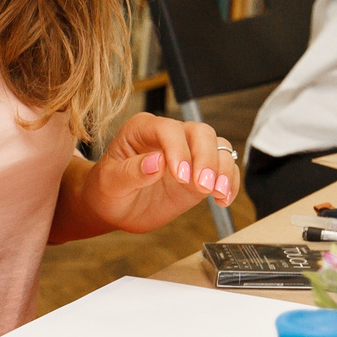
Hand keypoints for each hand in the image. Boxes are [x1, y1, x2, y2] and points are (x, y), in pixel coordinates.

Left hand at [53, 114, 234, 241]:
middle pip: (201, 133)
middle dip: (206, 158)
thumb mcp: (110, 182)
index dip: (178, 149)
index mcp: (143, 129)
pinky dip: (229, 182)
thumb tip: (157, 162)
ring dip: (222, 169)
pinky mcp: (199, 173)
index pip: (168, 129)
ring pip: (218, 147)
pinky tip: (223, 199)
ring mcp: (188, 153)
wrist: (114, 208)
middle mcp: (169, 136)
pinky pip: (224, 169)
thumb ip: (131, 172)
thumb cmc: (106, 189)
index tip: (180, 175)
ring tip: (217, 193)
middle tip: (202, 186)